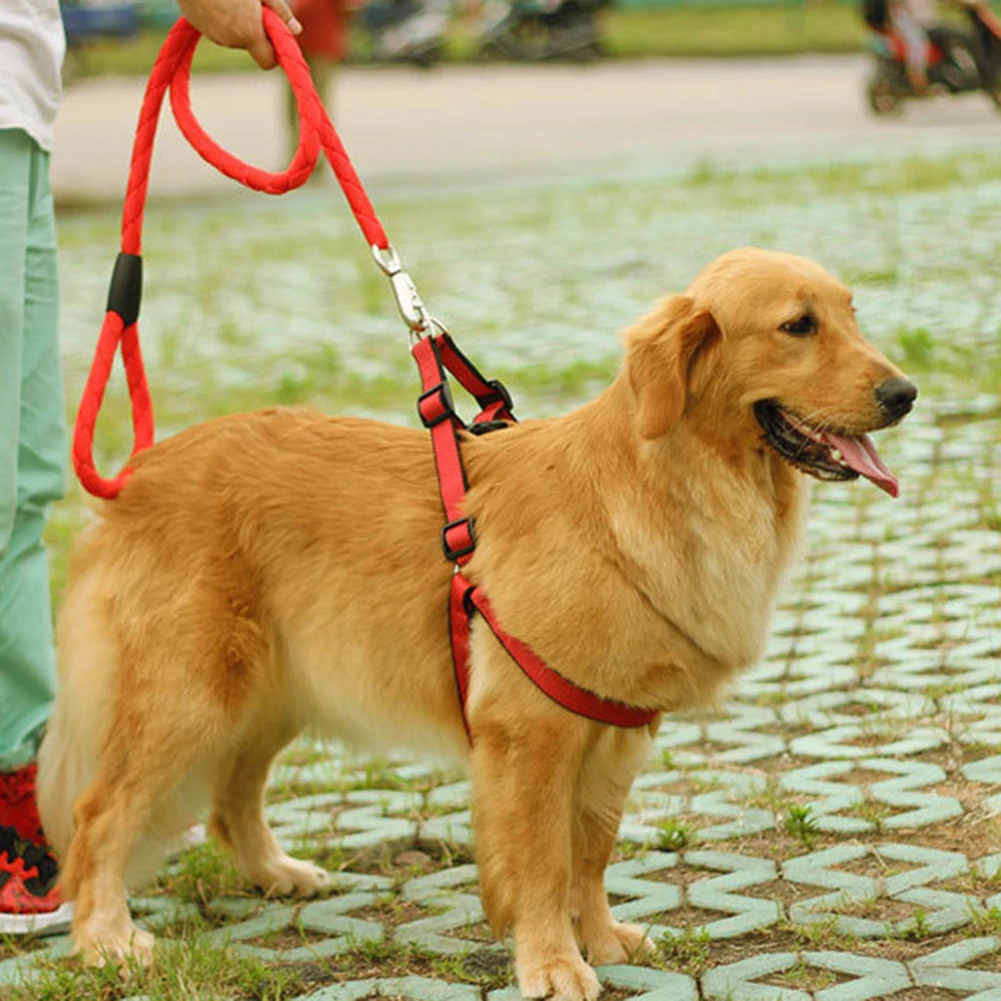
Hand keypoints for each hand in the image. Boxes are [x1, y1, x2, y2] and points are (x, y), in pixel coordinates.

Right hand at [176, 0, 302, 69]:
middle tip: (251, 3)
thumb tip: (297, 30)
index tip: (274, 34)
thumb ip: (280, 11)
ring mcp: (212, 34)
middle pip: (250, 45)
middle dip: (254, 29)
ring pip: (233, 36)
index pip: (268, 62)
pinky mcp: (197, 26)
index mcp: (249, 33)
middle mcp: (230, 40)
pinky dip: (221, 17)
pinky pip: (217, 27)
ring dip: (237, 22)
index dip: (274, 52)